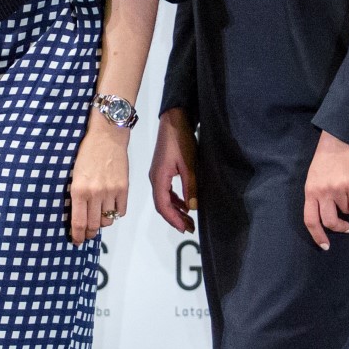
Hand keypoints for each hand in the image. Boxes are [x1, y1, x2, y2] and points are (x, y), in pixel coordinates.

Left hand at [68, 116, 130, 244]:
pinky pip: (121, 211)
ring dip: (102, 222)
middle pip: (94, 225)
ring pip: (108, 220)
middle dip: (89, 234)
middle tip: (87, 235)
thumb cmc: (86, 153)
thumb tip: (79, 216)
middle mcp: (95, 193)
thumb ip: (77, 195)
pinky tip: (111, 208)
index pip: (79, 222)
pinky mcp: (124, 188)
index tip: (76, 241)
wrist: (107, 136)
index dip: (77, 236)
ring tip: (99, 217)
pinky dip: (116, 213)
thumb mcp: (74, 174)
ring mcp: (111, 192)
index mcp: (78, 190)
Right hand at [148, 109, 197, 233]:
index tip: (185, 228)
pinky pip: (167, 191)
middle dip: (175, 218)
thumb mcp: (189, 164)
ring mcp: (158, 174)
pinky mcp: (163, 170)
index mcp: (159, 178)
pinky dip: (175, 200)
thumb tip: (192, 208)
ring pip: (164, 198)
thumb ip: (191, 187)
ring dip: (176, 210)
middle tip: (189, 228)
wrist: (174, 119)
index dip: (173, 219)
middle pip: (162, 204)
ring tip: (189, 220)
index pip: (163, 205)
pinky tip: (186, 204)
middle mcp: (155, 179)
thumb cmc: (181, 140)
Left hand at [302, 130, 348, 249]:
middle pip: (329, 222)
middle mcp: (323, 192)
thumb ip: (317, 196)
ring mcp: (338, 190)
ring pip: (346, 212)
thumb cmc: (325, 159)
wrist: (340, 140)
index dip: (317, 235)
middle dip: (338, 228)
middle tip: (345, 228)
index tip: (324, 245)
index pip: (310, 220)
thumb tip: (324, 216)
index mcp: (310, 191)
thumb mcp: (313, 178)